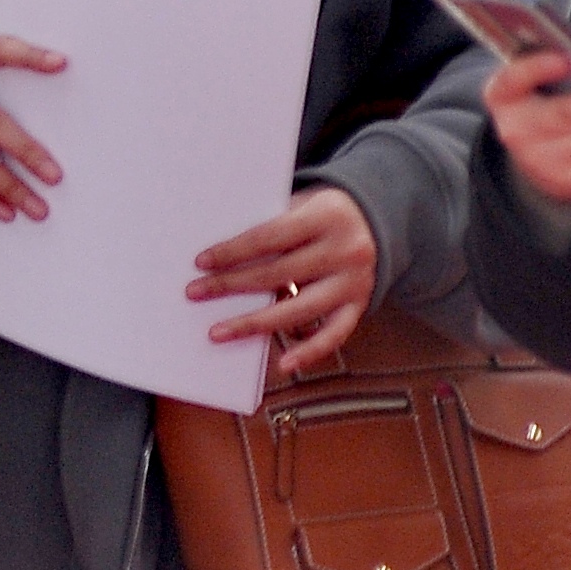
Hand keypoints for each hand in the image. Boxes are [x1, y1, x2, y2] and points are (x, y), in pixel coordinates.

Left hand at [190, 184, 378, 376]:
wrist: (375, 219)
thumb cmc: (320, 213)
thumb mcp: (301, 205)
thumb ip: (271, 227)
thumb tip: (220, 258)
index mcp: (325, 216)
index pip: (269, 237)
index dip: (234, 251)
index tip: (201, 262)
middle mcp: (345, 250)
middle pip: (278, 273)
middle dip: (232, 285)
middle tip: (195, 294)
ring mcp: (355, 282)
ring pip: (299, 309)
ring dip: (255, 323)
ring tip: (219, 332)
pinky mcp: (360, 306)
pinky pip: (334, 335)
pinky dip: (309, 352)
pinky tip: (283, 364)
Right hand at [485, 49, 570, 203]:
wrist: (537, 152)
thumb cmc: (548, 102)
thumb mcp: (541, 81)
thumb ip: (560, 69)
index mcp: (505, 95)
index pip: (511, 80)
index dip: (534, 71)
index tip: (563, 61)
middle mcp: (516, 130)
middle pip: (563, 116)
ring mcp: (538, 160)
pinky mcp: (563, 183)